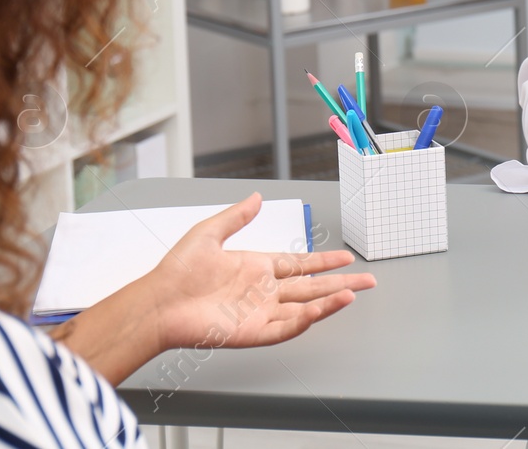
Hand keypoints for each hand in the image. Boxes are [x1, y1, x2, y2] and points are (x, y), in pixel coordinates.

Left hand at [52, 192, 375, 383]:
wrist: (159, 302)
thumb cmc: (176, 272)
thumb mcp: (209, 233)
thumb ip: (237, 216)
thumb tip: (255, 197)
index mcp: (256, 268)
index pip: (299, 264)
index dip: (323, 260)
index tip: (345, 257)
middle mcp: (263, 291)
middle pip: (311, 287)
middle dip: (341, 283)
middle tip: (368, 281)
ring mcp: (261, 312)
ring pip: (306, 307)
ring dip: (330, 301)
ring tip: (354, 293)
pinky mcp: (254, 331)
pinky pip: (288, 327)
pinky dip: (310, 318)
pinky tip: (325, 308)